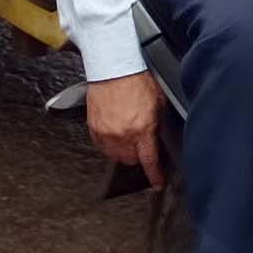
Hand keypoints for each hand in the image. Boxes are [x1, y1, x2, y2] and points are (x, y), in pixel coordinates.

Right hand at [84, 71, 164, 186]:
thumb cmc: (137, 80)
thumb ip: (157, 123)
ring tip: (127, 134)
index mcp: (142, 128)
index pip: (150, 161)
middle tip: (141, 141)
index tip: (158, 183)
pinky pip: (103, 147)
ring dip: (123, 151)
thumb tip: (158, 137)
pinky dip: (109, 144)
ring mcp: (107, 133)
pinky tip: (115, 131)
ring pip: (116, 156)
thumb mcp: (158, 102)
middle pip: (131, 161)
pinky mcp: (94, 129)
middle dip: (138, 155)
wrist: (114, 69)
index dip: (155, 175)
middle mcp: (124, 135)